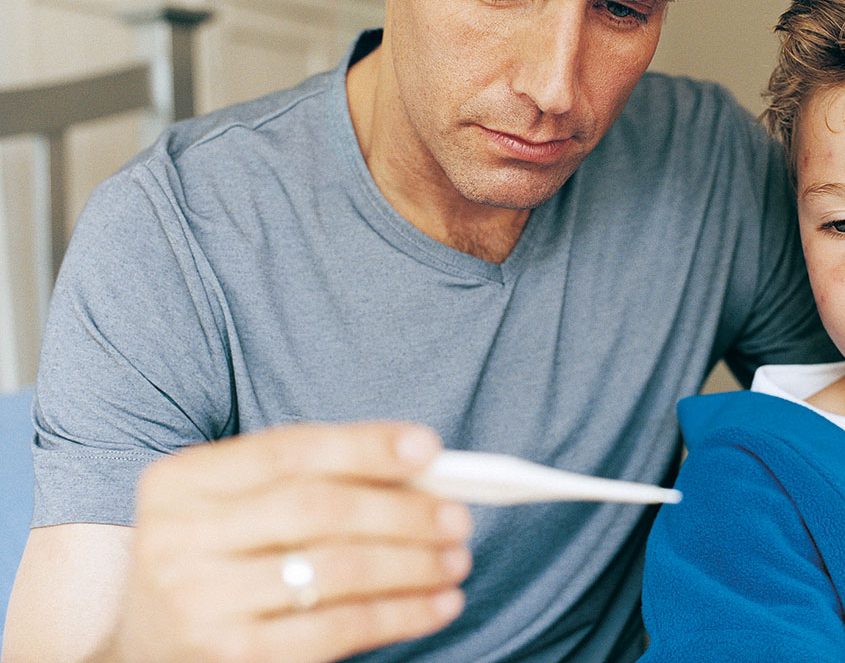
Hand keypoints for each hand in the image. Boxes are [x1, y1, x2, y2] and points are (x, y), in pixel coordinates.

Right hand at [94, 422, 472, 662]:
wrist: (143, 645)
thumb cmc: (219, 555)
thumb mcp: (240, 505)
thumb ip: (313, 478)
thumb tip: (424, 466)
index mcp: (181, 481)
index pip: (289, 450)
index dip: (365, 446)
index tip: (429, 447)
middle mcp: (179, 538)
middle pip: (318, 509)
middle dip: (402, 511)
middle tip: (459, 516)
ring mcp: (200, 602)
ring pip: (335, 571)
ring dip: (413, 564)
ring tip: (457, 560)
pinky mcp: (232, 658)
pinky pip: (337, 629)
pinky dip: (401, 614)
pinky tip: (439, 604)